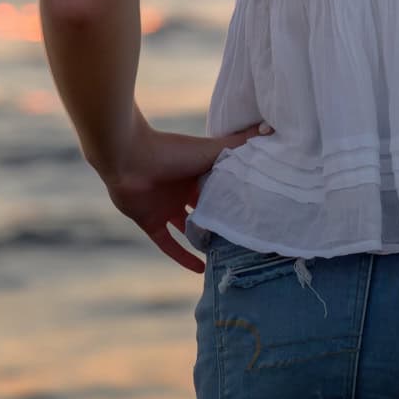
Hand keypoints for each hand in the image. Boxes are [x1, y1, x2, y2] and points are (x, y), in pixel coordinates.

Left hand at [100, 113, 271, 271]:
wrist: (128, 159)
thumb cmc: (172, 150)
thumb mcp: (211, 150)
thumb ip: (239, 142)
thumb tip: (269, 129)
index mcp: (197, 171)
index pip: (221, 189)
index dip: (237, 200)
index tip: (258, 213)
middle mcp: (182, 190)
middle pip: (206, 210)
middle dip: (222, 222)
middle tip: (246, 240)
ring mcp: (166, 207)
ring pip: (189, 228)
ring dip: (204, 241)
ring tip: (227, 257)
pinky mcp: (150, 222)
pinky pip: (168, 244)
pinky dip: (182, 257)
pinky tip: (201, 269)